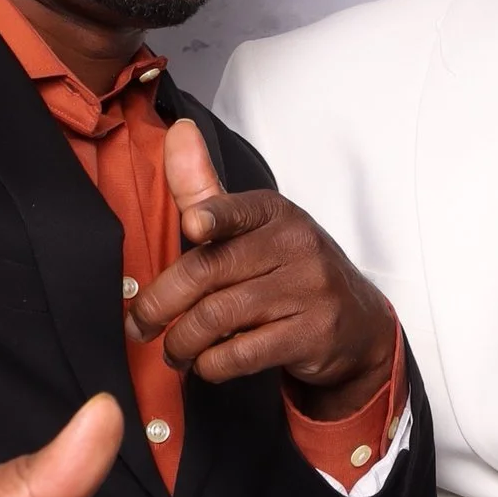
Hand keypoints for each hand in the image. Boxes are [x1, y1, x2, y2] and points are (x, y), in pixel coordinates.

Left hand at [129, 120, 395, 418]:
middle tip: (140, 325)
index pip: (240, 210)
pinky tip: (207, 364)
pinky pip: (244, 352)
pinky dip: (212, 364)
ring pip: (219, 316)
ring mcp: (309, 291)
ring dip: (182, 341)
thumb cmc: (291, 271)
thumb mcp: (254, 228)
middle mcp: (296, 246)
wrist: (357, 322)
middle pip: (209, 271)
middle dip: (160, 304)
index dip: (214, 216)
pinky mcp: (314, 333)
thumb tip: (177, 132)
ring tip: (173, 350)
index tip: (192, 227)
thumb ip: (205, 189)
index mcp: (276, 214)